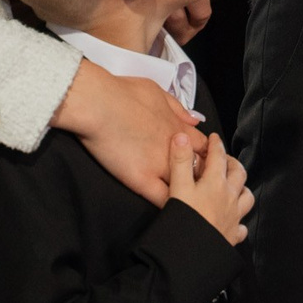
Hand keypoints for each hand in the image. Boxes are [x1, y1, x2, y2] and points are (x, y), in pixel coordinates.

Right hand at [56, 62, 205, 203]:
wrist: (98, 103)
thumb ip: (178, 109)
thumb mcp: (158, 92)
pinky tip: (169, 211)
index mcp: (179, 129)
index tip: (199, 162)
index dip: (204, 157)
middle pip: (199, 171)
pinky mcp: (142, 179)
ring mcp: (160, 166)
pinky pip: (162, 199)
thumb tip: (193, 119)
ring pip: (184, 188)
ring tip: (183, 201)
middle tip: (194, 185)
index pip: (204, 148)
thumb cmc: (123, 93)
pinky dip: (168, 205)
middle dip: (199, 178)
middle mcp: (175, 150)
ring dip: (186, 193)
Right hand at [168, 129, 252, 244]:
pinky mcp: (232, 236)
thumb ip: (180, 161)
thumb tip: (182, 137)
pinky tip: (233, 220)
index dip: (216, 145)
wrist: (190, 256)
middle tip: (224, 160)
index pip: (219, 157)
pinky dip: (239, 220)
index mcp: (215, 183)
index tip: (214, 138)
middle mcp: (229, 198)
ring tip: (233, 186)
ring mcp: (234, 218)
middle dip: (232, 163)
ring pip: (247, 197)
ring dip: (241, 188)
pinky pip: (242, 226)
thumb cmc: (183, 220)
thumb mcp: (178, 187)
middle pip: (238, 174)